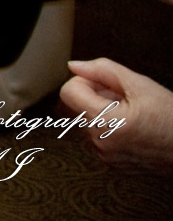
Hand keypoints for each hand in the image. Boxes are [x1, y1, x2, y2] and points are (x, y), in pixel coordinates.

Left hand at [60, 57, 172, 171]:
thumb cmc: (172, 118)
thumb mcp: (141, 85)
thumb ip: (103, 70)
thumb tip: (74, 66)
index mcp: (105, 123)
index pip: (68, 92)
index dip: (85, 81)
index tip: (105, 82)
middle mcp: (100, 143)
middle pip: (78, 106)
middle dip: (97, 96)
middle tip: (126, 98)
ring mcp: (105, 156)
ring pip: (87, 121)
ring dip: (103, 112)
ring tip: (132, 113)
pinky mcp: (112, 163)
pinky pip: (98, 137)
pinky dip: (109, 128)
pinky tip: (132, 127)